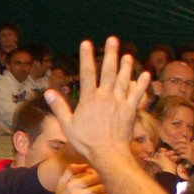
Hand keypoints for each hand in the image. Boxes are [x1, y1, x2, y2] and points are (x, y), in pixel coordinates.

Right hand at [46, 37, 150, 162]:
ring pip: (124, 79)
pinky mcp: (130, 110)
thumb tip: (48, 92)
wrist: (108, 154)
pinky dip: (142, 84)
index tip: (86, 43)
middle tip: (113, 39)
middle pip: (109, 71)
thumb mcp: (67, 126)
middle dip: (111, 54)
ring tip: (127, 56)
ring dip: (126, 66)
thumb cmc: (86, 142)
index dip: (86, 57)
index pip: (87, 73)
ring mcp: (120, 102)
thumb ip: (59, 107)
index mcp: (89, 99)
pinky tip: (145, 75)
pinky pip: (137, 94)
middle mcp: (106, 96)